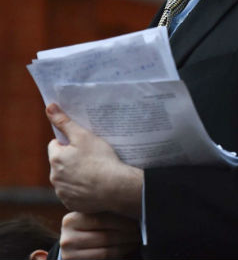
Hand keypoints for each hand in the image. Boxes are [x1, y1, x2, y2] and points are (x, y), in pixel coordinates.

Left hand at [46, 103, 142, 217]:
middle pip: (60, 163)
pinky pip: (73, 193)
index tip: (84, 146)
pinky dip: (81, 189)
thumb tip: (49, 106)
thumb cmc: (101, 159)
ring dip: (75, 175)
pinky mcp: (71, 203)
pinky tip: (94, 185)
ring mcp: (62, 192)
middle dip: (71, 160)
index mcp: (55, 158)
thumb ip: (65, 122)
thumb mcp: (84, 136)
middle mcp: (54, 177)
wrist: (116, 187)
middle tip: (91, 158)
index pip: (56, 145)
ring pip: (66, 178)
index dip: (70, 143)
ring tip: (94, 172)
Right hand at [59, 211, 139, 259]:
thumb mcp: (91, 216)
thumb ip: (105, 212)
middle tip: (140, 230)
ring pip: (106, 251)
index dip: (123, 220)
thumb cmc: (88, 227)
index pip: (102, 219)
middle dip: (127, 233)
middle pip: (105, 236)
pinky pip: (104, 259)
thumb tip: (132, 206)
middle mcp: (67, 238)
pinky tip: (128, 247)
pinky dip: (119, 253)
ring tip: (136, 239)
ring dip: (126, 245)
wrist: (73, 245)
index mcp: (71, 220)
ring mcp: (70, 254)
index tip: (137, 219)